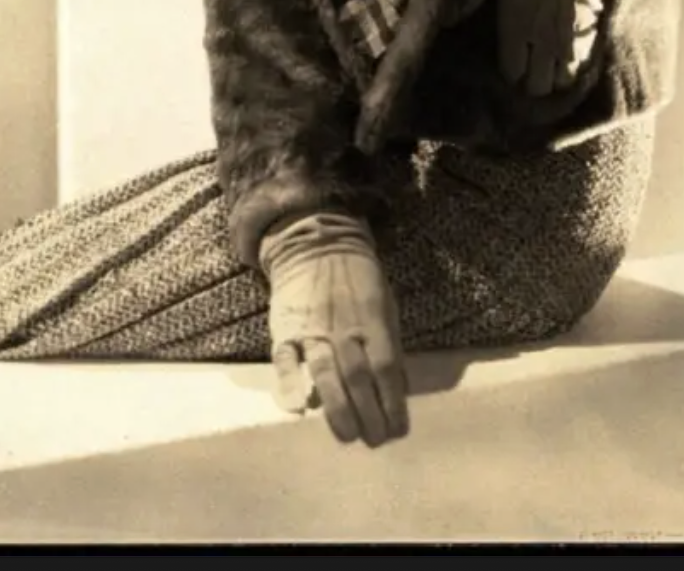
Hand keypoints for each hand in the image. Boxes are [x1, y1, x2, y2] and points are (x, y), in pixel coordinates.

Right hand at [260, 211, 409, 447]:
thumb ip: (391, 343)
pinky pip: (284, 359)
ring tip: (348, 436)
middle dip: (368, 415)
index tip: (397, 430)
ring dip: (336, 409)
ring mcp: (313, 328)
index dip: (392, 403)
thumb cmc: (358, 278)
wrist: (317, 243)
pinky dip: (288, 383)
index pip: (385, 369)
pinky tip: (296, 408)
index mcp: (373, 321)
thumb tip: (399, 387)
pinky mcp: (286, 329)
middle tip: (374, 440)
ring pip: (324, 373)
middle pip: (357, 378)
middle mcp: (344, 328)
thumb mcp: (386, 303)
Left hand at [471, 0, 606, 97]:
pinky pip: (585, 63)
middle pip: (538, 86)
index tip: (510, 61)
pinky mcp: (593, 29)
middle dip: (533, 81)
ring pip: (564, 80)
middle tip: (531, 66)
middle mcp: (540, 41)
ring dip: (557, 76)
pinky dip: (577, 64)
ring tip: (552, 64)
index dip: (510, 72)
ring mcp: (569, 39)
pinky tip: (573, 53)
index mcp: (514, 26)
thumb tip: (447, 19)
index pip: (512, 72)